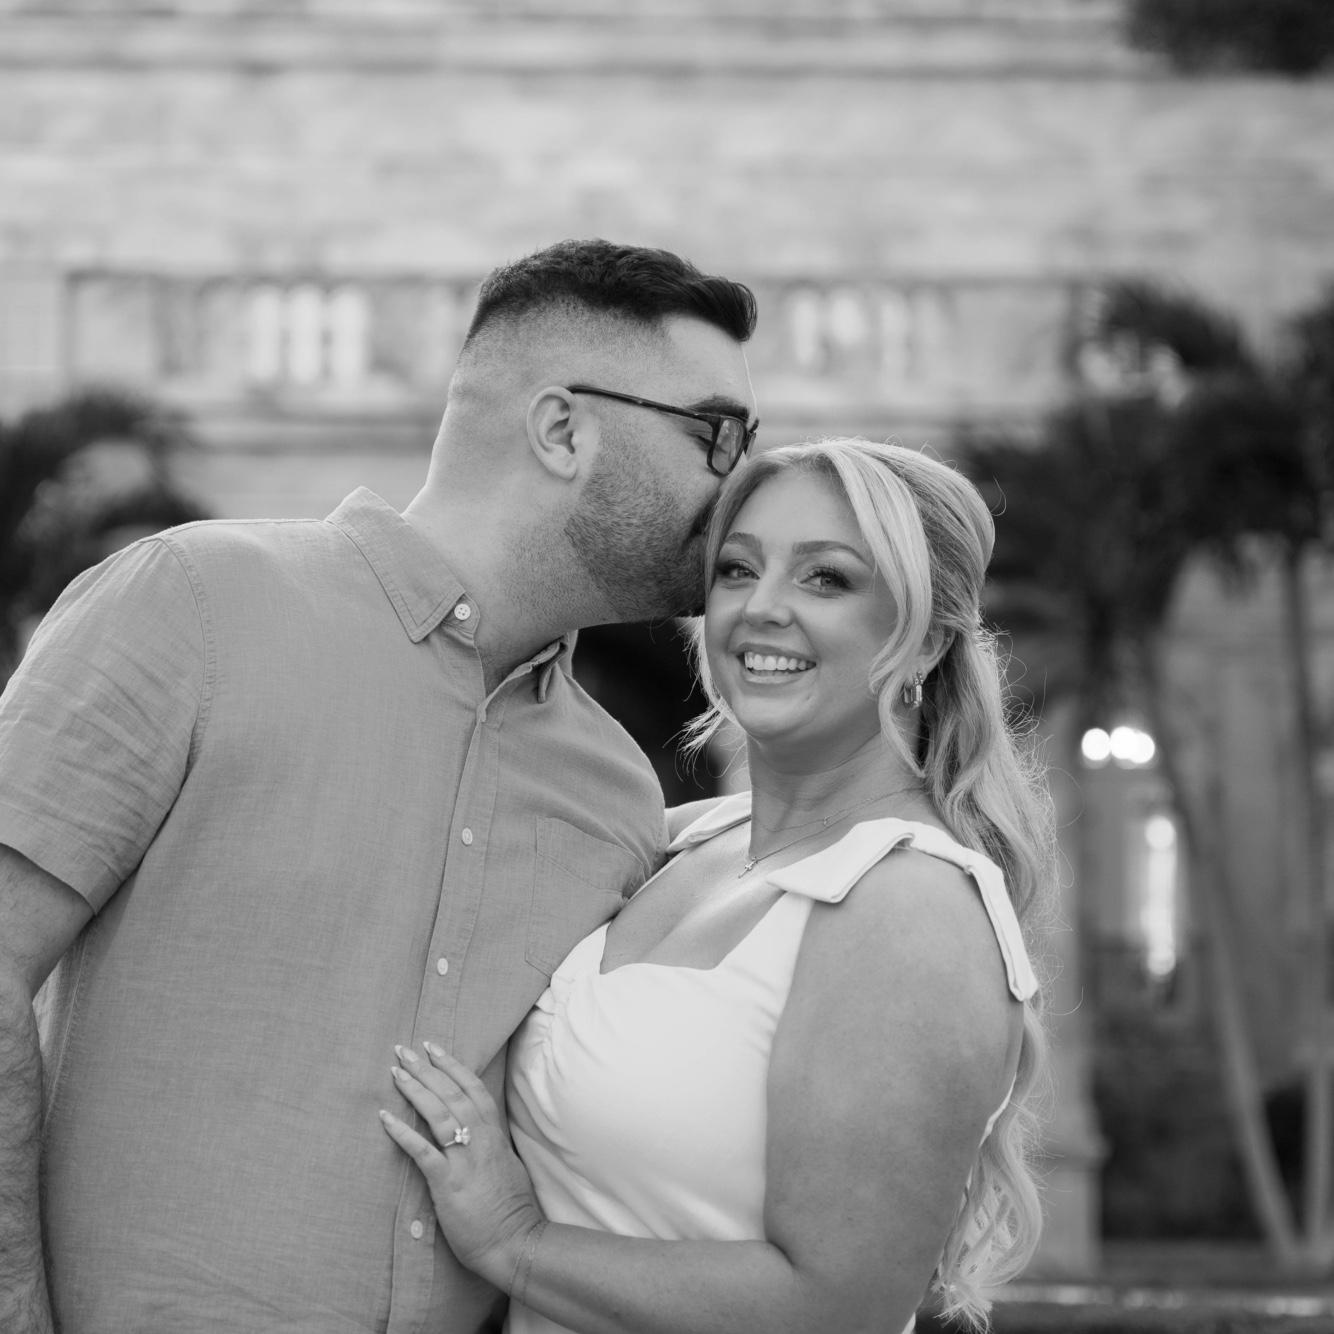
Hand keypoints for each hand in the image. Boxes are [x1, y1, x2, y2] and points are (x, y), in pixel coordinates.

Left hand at [380, 1042, 542, 1288]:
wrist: (515, 1242)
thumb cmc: (512, 1210)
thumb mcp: (508, 1166)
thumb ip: (492, 1146)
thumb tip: (479, 1134)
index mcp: (494, 1136)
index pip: (474, 1089)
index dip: (453, 1066)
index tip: (434, 1048)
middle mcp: (481, 1141)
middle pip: (453, 1094)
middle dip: (428, 1069)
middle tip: (406, 1049)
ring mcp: (465, 1161)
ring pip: (440, 1114)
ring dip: (416, 1090)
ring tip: (396, 1072)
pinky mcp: (449, 1184)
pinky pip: (423, 1152)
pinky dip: (403, 1133)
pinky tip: (385, 1119)